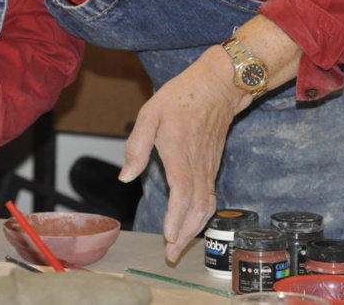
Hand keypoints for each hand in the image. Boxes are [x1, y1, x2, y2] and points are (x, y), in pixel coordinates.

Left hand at [120, 47, 251, 262]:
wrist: (217, 88)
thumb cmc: (180, 98)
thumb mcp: (150, 115)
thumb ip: (136, 147)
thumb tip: (125, 177)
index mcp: (180, 154)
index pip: (181, 193)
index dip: (175, 218)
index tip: (168, 237)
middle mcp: (198, 166)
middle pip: (196, 208)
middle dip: (184, 235)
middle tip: (172, 255)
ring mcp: (208, 168)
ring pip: (205, 206)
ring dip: (194, 230)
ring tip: (180, 246)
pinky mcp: (211, 167)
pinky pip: (208, 197)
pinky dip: (201, 216)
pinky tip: (192, 224)